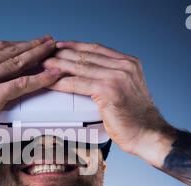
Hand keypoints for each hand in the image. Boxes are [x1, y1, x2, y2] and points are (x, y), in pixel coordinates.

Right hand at [0, 36, 61, 178]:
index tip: (33, 42)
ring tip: (54, 52)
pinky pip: (21, 85)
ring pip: (18, 63)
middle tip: (50, 42)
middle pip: (11, 51)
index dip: (20, 43)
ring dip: (40, 55)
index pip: (0, 47)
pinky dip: (40, 79)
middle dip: (34, 45)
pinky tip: (52, 75)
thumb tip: (2, 80)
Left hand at [43, 41, 174, 166]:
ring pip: (80, 67)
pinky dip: (61, 83)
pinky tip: (50, 83)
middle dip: (62, 54)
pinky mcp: (109, 91)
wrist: (148, 134)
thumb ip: (113, 79)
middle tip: (44, 55)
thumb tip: (91, 77)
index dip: (75, 46)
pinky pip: (78, 84)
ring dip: (58, 66)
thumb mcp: (127, 90)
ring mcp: (117, 77)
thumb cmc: (136, 118)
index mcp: (128, 63)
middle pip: (85, 55)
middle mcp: (124, 66)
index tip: (59, 45)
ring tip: (42, 66)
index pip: (96, 49)